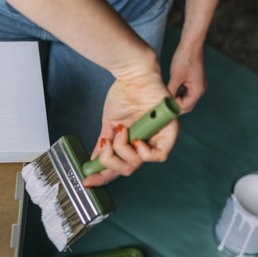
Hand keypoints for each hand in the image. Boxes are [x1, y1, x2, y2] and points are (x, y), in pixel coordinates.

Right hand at [83, 59, 179, 187]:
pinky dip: (145, 152)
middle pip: (129, 168)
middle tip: (106, 149)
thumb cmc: (124, 94)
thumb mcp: (109, 124)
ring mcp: (157, 138)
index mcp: (131, 141)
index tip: (87, 181)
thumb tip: (93, 161)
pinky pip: (159, 155)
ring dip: (124, 150)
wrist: (132, 75)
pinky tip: (137, 141)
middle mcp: (145, 143)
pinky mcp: (170, 132)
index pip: (119, 165)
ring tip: (121, 132)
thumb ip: (104, 144)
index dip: (103, 176)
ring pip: (139, 163)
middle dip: (113, 162)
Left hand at [167, 44, 205, 113]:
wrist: (191, 44)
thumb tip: (164, 102)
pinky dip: (178, 93)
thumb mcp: (175, 77)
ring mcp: (197, 85)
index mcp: (197, 91)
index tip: (163, 103)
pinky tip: (170, 90)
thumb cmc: (184, 59)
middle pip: (187, 105)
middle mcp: (200, 89)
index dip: (173, 107)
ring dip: (176, 99)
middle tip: (163, 104)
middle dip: (175, 106)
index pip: (185, 106)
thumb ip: (171, 91)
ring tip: (165, 97)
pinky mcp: (194, 80)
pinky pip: (186, 91)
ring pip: (186, 99)